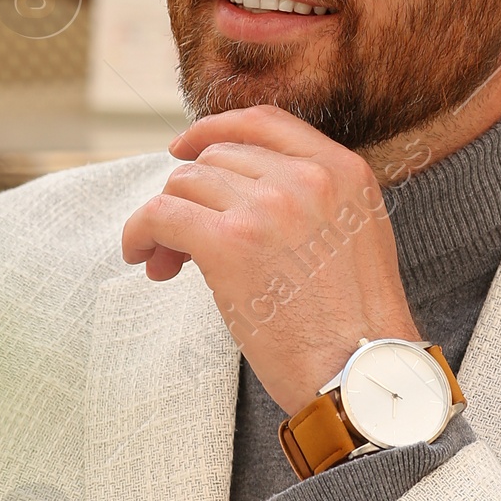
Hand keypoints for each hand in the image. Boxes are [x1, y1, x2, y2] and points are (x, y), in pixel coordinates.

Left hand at [120, 106, 421, 414]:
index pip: (264, 122)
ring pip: (184, 184)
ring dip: (166, 222)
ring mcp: (268, 206)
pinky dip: (139, 232)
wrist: (361, 377)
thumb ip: (310, 201)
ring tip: (167, 265)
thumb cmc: (354, 329)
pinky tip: (141, 257)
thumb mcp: (355, 237)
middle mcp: (307, 177)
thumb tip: (230, 191)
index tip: (184, 151)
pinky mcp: (230, 242)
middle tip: (181, 246)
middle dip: (191, 195)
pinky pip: (160, 215)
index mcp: (343, 171)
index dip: (213, 130)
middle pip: (216, 158)